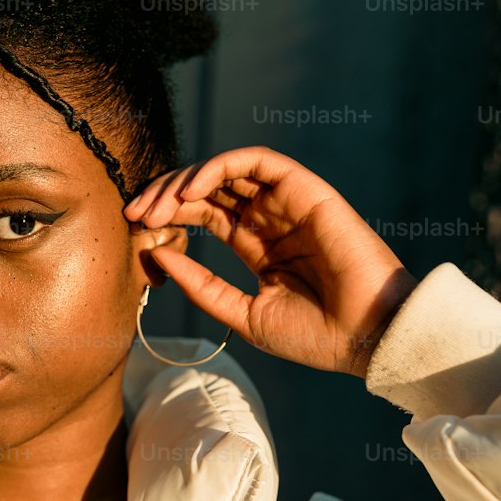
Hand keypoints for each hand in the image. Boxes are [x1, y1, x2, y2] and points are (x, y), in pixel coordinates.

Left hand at [124, 145, 419, 377]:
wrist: (366, 338)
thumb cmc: (314, 336)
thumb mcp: (242, 314)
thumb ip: (201, 285)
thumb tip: (156, 255)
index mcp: (257, 246)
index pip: (203, 213)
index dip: (167, 214)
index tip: (133, 228)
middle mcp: (271, 219)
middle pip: (208, 188)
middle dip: (166, 194)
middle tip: (134, 213)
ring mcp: (288, 203)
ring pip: (227, 171)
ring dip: (186, 180)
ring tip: (157, 204)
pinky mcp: (306, 191)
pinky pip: (257, 162)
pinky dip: (220, 166)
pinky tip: (191, 190)